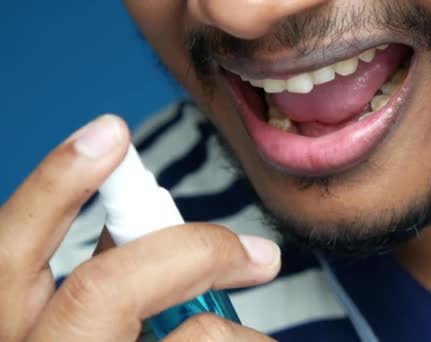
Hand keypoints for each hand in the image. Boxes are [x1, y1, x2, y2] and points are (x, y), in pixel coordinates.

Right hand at [0, 115, 280, 340]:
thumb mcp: (74, 332)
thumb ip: (95, 295)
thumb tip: (139, 248)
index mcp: (10, 340)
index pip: (5, 254)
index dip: (53, 185)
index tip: (110, 131)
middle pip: (101, 293)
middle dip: (187, 254)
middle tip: (261, 253)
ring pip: (191, 339)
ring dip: (236, 337)